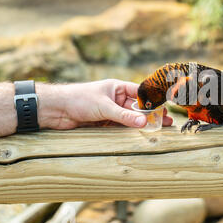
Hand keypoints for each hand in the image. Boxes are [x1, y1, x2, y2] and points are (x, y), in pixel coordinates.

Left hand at [37, 79, 172, 129]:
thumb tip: (144, 122)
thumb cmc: (78, 99)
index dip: (153, 101)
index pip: (140, 93)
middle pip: (138, 107)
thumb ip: (124, 116)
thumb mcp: (104, 106)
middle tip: (167, 122)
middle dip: (151, 115)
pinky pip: (121, 127)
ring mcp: (110, 111)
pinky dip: (130, 131)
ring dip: (142, 124)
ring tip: (158, 130)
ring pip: (130, 118)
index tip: (165, 109)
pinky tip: (140, 135)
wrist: (55, 109)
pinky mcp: (104, 123)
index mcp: (117, 88)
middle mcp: (116, 99)